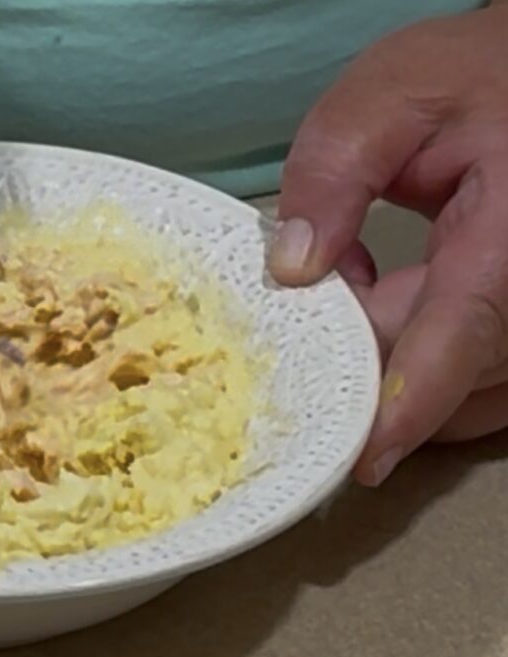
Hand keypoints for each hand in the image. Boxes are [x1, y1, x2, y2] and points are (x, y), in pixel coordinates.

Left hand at [271, 3, 507, 485]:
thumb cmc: (479, 82)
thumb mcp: (397, 91)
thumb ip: (335, 170)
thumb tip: (291, 267)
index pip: (465, 333)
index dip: (409, 403)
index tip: (363, 459)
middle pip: (450, 375)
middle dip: (366, 370)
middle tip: (306, 330)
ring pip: (467, 400)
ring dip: (392, 378)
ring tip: (355, 306)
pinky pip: (480, 397)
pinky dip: (422, 384)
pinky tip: (388, 321)